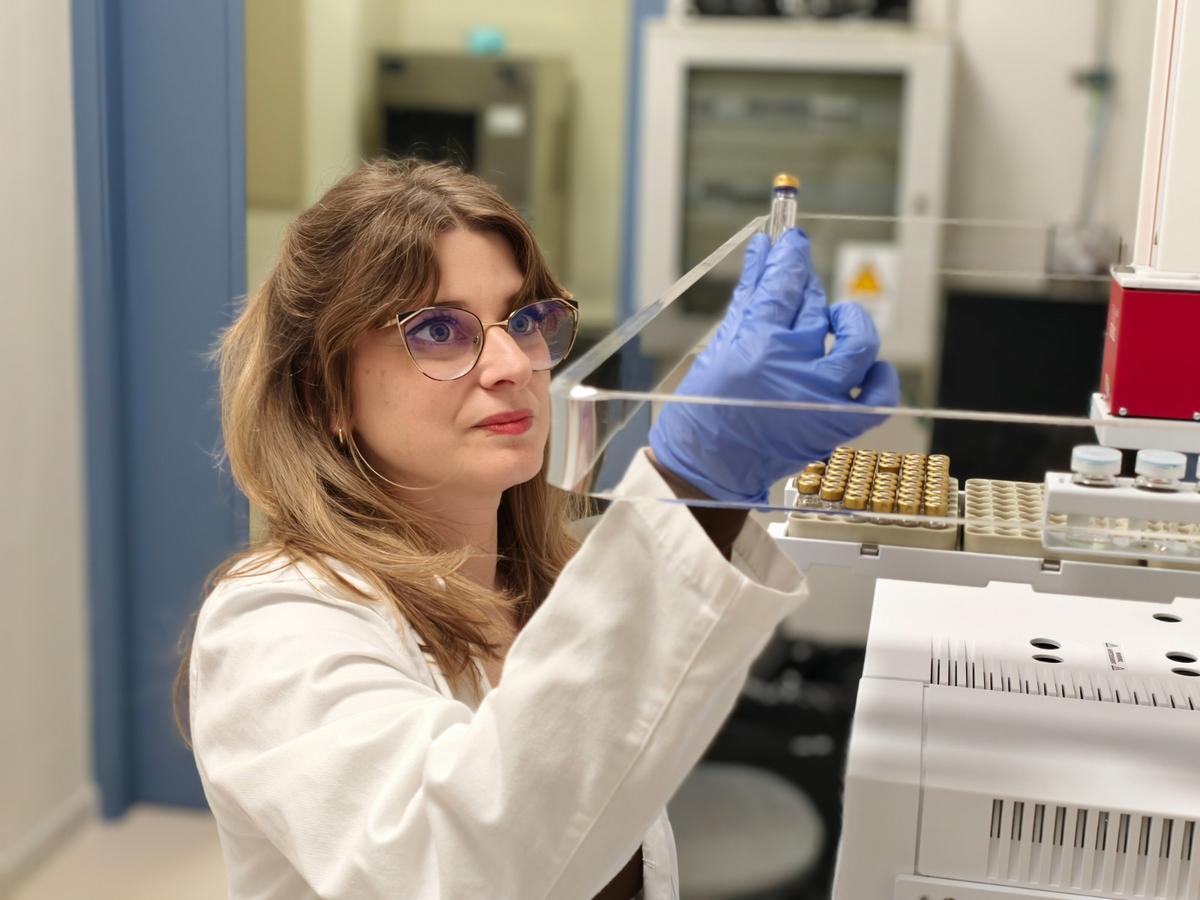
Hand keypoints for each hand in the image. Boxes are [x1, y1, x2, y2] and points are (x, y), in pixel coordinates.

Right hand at [648, 229, 899, 502]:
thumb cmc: (704, 411)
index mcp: (757, 344)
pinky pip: (878, 395)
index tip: (791, 240)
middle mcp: (793, 366)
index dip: (790, 254)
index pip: (784, 282)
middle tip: (796, 283)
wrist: (709, 470)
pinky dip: (880, 377)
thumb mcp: (718, 347)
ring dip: (850, 321)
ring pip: (857, 342)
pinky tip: (866, 366)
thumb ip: (747, 297)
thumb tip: (763, 249)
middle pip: (814, 306)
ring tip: (837, 320)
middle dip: (806, 285)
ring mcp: (820, 397)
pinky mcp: (836, 424)